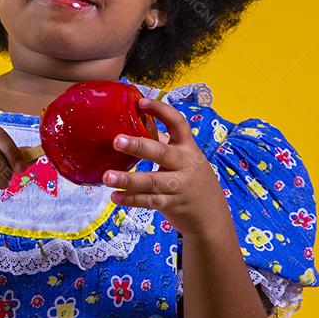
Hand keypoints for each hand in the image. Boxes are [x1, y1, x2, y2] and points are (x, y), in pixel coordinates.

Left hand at [100, 97, 231, 238]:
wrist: (211, 215)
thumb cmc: (190, 179)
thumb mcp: (184, 158)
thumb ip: (163, 143)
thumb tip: (135, 122)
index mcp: (188, 147)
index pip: (178, 123)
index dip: (161, 111)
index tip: (141, 102)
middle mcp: (186, 164)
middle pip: (162, 153)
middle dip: (139, 146)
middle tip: (116, 140)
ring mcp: (180, 186)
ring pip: (152, 182)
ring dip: (128, 179)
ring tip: (107, 177)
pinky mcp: (173, 205)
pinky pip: (149, 202)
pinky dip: (131, 200)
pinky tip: (114, 197)